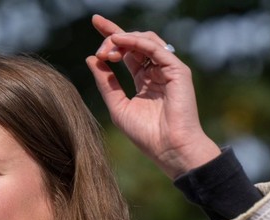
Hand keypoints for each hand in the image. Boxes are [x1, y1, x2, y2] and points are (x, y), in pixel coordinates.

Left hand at [86, 14, 219, 178]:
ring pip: (145, 40)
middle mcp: (156, 71)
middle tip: (100, 51)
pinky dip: (137, 42)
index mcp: (144, 80)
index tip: (94, 21)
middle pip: (134, 42)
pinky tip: (120, 42)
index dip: (112, 35)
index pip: (127, 51)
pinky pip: (156, 48)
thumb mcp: (118, 106)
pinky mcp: (178, 70)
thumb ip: (106, 83)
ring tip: (107, 50)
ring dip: (123, 40)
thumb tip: (91, 58)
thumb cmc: (146, 134)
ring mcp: (168, 69)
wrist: (169, 148)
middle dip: (113, 39)